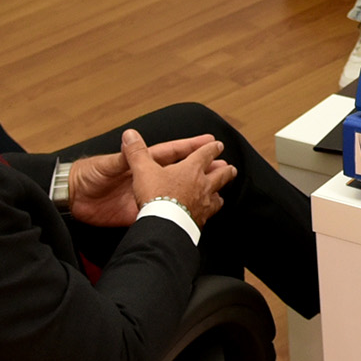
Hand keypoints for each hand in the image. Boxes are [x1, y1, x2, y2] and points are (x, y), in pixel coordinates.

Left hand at [63, 131, 229, 227]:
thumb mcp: (107, 164)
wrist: (73, 199)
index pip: (172, 153)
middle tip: (224, 167)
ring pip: (177, 194)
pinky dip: (180, 214)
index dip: (191, 147)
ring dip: (196, 191)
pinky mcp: (140, 214)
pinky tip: (195, 214)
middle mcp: (149, 179)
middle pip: (180, 173)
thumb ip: (123, 155)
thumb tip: (131, 138)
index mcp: (143, 163)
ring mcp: (146, 197)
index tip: (211, 143)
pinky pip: (164, 214)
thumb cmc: (88, 175)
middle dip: (202, 170)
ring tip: (218, 191)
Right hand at [118, 127, 232, 226]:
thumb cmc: (156, 196)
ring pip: (218, 196)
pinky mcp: (201, 221)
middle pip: (220, 175)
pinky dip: (209, 212)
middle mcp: (202, 185)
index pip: (206, 154)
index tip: (218, 145)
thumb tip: (130, 135)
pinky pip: (210, 215)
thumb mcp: (143, 170)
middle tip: (230, 168)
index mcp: (191, 169)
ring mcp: (204, 204)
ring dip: (219, 193)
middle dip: (225, 170)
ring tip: (220, 193)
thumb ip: (137, 152)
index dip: (212, 148)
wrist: (165, 225)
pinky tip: (206, 214)